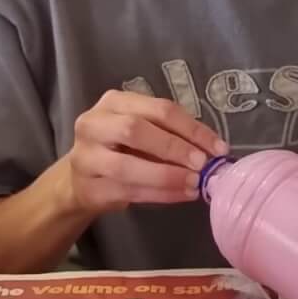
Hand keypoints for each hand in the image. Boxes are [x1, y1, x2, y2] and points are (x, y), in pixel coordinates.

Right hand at [64, 91, 227, 216]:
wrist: (80, 180)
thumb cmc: (119, 149)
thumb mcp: (142, 132)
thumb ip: (170, 135)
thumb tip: (212, 150)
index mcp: (114, 103)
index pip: (158, 108)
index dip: (191, 128)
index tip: (218, 147)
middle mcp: (94, 124)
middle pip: (135, 130)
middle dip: (174, 147)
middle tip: (202, 164)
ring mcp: (86, 157)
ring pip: (127, 166)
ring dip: (166, 176)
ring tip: (194, 184)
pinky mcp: (87, 188)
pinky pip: (127, 192)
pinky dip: (158, 194)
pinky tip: (180, 195)